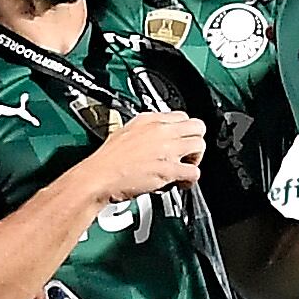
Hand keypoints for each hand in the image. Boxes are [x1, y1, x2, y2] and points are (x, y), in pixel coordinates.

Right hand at [84, 110, 208, 204]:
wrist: (98, 177)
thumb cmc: (106, 161)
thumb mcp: (123, 132)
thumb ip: (143, 131)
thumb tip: (153, 137)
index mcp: (149, 119)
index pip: (182, 116)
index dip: (183, 131)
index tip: (179, 140)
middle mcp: (160, 131)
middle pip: (198, 127)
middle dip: (195, 141)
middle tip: (186, 154)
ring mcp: (166, 149)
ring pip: (200, 146)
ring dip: (195, 159)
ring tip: (183, 168)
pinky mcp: (168, 169)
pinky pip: (194, 172)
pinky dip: (190, 179)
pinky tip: (181, 183)